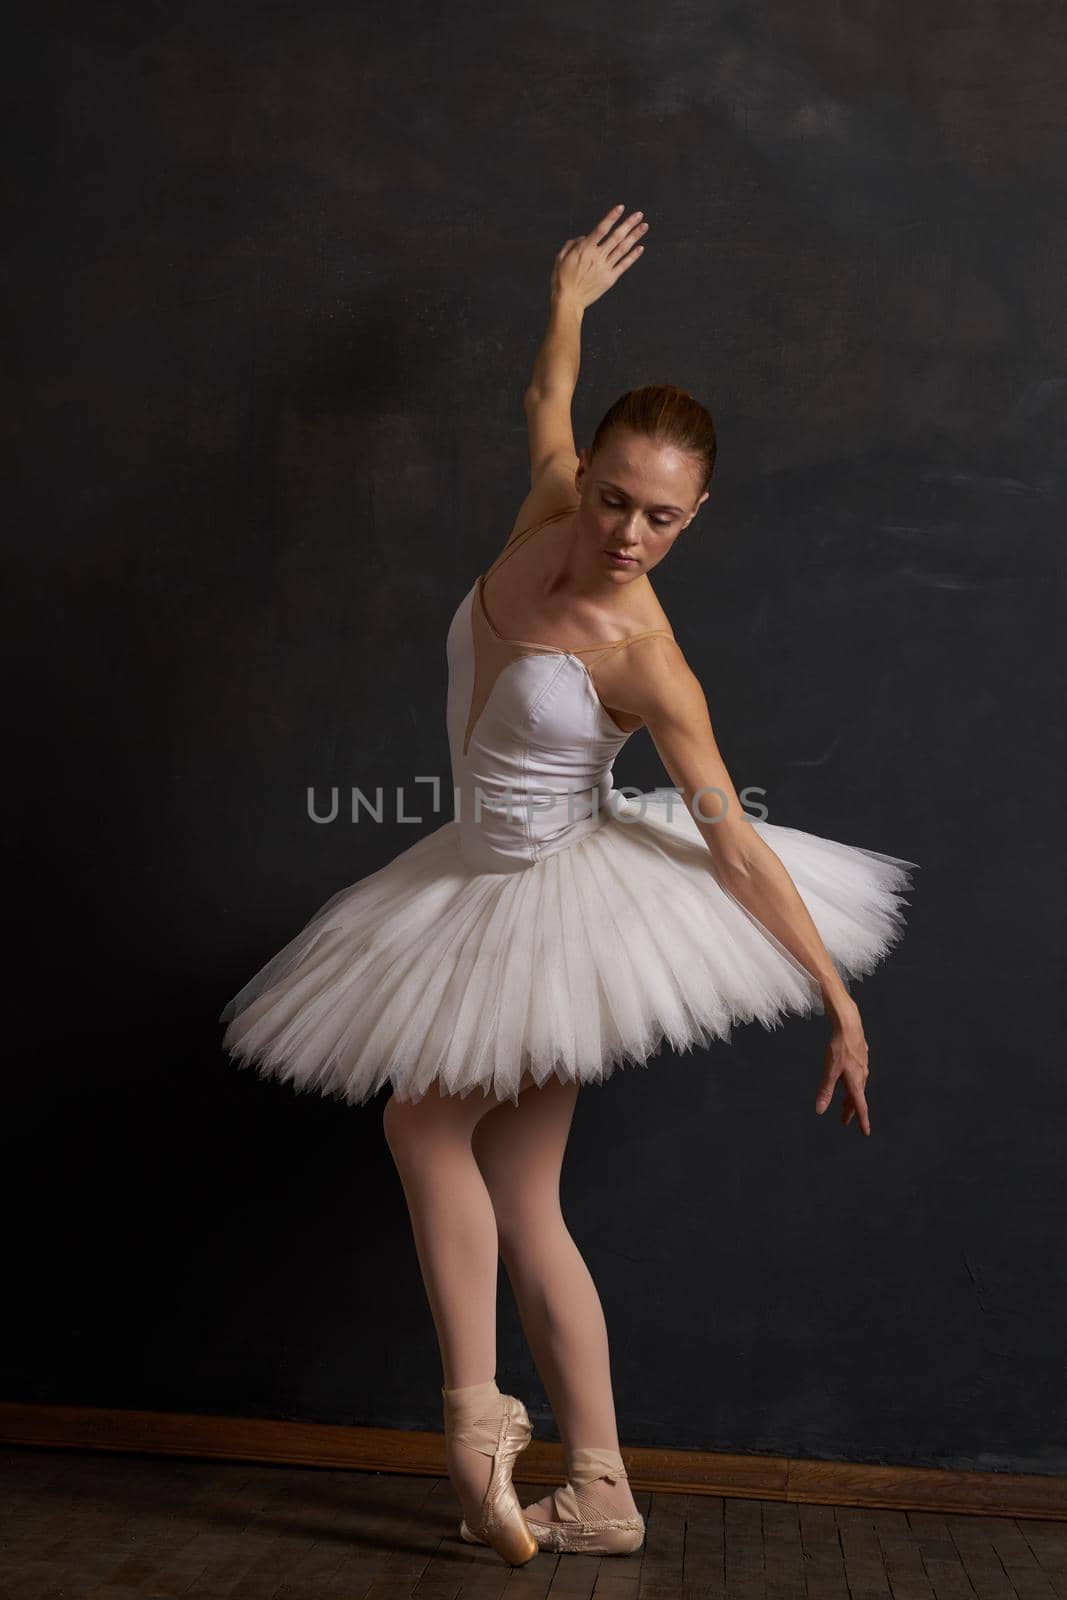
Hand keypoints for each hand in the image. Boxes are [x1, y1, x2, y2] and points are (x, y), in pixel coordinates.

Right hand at [550, 204, 648, 310]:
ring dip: (634, 236)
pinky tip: (641, 248)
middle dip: (629, 224)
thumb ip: (572, 244)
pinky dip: (633, 256)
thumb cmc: (561, 280)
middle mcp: (597, 256)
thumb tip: (583, 237)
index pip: (601, 229)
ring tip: (644, 227)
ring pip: (623, 249)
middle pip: (616, 236)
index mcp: (585, 249)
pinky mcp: (610, 278)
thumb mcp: (560, 257)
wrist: (568, 301)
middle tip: (639, 214)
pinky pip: (624, 265)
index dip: (612, 217)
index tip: (620, 208)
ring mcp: (605, 268)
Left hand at [814, 1004, 871, 1134]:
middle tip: (844, 1121)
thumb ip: (825, 1090)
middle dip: (850, 1110)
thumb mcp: (830, 1070)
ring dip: (851, 1097)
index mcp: (856, 1082)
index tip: (866, 1132)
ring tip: (844, 1103)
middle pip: (857, 1097)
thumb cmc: (840, 1047)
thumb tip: (820, 1110)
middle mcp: (862, 1076)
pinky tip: (848, 1079)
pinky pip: (857, 1075)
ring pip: (857, 1086)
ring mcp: (862, 1066)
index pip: (860, 1106)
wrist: (850, 1025)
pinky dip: (852, 1083)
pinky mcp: (860, 1058)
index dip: (862, 1120)